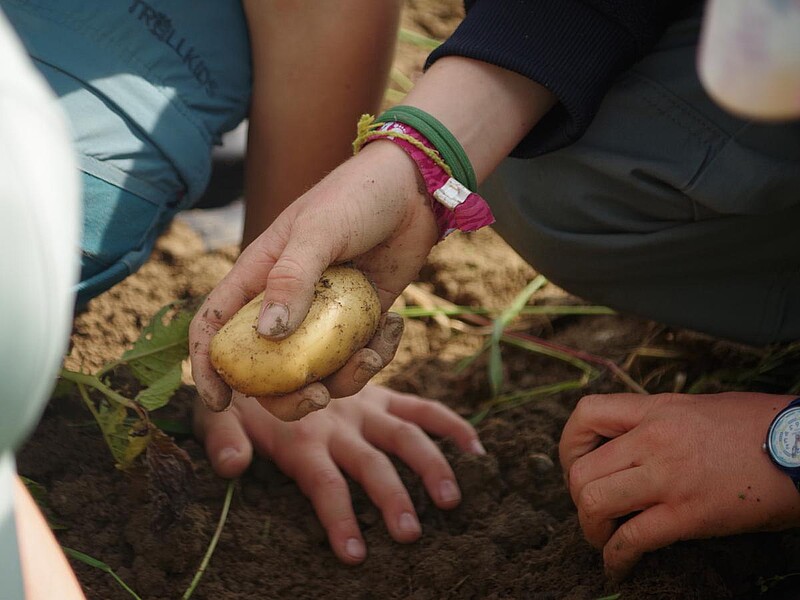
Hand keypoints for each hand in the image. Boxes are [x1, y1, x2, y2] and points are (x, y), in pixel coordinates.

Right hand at [189, 140, 438, 412]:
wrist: (413, 189)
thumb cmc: (357, 196)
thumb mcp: (319, 230)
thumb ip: (292, 278)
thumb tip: (268, 334)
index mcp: (259, 278)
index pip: (216, 326)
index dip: (208, 366)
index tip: (218, 401)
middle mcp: (286, 303)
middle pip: (267, 369)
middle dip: (287, 396)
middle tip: (316, 399)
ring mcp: (325, 316)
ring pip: (318, 372)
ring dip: (344, 379)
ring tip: (372, 354)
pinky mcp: (361, 321)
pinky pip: (359, 357)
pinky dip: (377, 354)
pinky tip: (395, 326)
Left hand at [193, 384, 485, 563]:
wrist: (260, 349)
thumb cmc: (235, 395)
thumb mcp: (215, 415)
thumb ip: (222, 440)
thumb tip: (234, 468)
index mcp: (301, 437)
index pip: (325, 483)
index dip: (339, 518)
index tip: (356, 555)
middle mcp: (339, 423)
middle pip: (372, 465)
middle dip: (392, 500)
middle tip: (411, 534)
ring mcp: (365, 407)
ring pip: (405, 437)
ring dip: (430, 466)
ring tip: (452, 499)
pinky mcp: (381, 396)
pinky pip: (420, 408)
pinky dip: (448, 425)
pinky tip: (474, 449)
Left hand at [558, 392, 799, 580]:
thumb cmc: (758, 427)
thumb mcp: (697, 408)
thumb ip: (657, 422)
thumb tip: (628, 445)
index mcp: (656, 409)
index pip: (586, 414)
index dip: (569, 446)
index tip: (577, 466)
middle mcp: (654, 439)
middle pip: (581, 470)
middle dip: (577, 497)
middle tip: (594, 510)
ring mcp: (669, 477)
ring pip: (594, 502)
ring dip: (592, 528)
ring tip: (604, 538)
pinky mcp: (688, 514)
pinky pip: (632, 539)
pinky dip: (616, 558)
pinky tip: (619, 567)